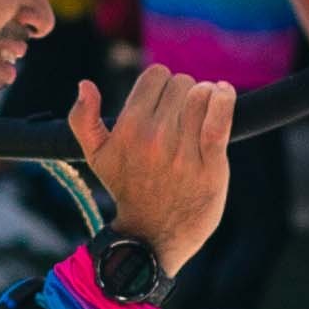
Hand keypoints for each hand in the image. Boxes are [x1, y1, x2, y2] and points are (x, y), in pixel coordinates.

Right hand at [73, 61, 232, 267]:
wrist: (153, 234)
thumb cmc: (127, 189)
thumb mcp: (96, 156)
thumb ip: (82, 119)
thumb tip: (84, 84)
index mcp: (129, 128)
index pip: (156, 75)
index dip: (162, 84)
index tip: (163, 103)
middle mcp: (156, 135)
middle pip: (182, 83)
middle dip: (184, 94)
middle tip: (182, 115)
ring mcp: (185, 149)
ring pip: (203, 95)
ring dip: (207, 97)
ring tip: (202, 112)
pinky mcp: (211, 162)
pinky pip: (221, 117)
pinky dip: (225, 99)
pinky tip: (223, 95)